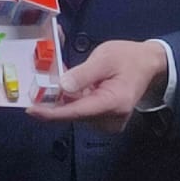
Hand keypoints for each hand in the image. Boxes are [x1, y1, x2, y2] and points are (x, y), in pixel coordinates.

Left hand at [26, 40, 167, 132]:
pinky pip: (81, 110)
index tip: (31, 110)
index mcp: (113, 103)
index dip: (51, 113)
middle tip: (41, 81)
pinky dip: (73, 99)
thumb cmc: (128, 58)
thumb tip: (62, 87)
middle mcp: (110, 119)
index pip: (76, 112)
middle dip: (55, 99)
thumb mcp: (105, 58)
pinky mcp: (104, 120)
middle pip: (73, 113)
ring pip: (75, 112)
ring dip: (64, 98)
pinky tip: (74, 85)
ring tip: (63, 77)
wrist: (148, 65)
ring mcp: (108, 122)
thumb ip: (84, 74)